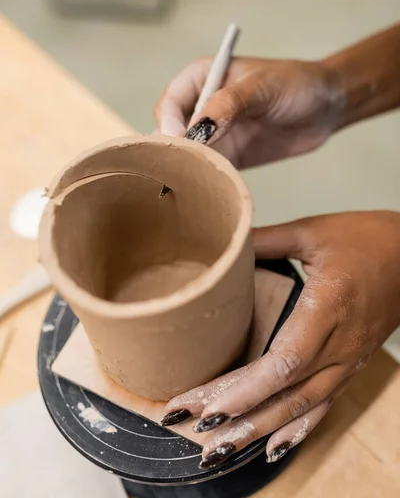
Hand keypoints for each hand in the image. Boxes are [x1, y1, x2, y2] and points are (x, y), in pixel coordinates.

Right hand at [154, 57, 343, 168]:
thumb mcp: (262, 87)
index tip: (180, 143)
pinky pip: (208, 170)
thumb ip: (229, 104)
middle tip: (180, 172)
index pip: (170, 102)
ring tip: (190, 187)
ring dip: (187, 169)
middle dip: (173, 151)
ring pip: (187, 154)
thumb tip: (198, 130)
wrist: (326, 107)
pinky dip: (205, 181)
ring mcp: (213, 134)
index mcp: (201, 78)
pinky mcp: (228, 156)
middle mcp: (201, 107)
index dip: (168, 123)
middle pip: (171, 132)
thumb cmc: (295, 84)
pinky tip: (207, 193)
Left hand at [160, 211, 399, 468]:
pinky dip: (298, 429)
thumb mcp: (312, 231)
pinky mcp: (352, 364)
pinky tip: (273, 446)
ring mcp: (349, 359)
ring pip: (304, 406)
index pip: (286, 361)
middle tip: (194, 426)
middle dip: (240, 415)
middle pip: (288, 392)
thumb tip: (224, 245)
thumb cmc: (363, 237)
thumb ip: (265, 240)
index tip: (210, 407)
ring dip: (261, 429)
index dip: (248, 389)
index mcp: (329, 306)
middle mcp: (340, 342)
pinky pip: (325, 404)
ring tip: (220, 447)